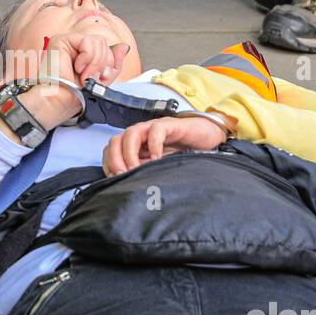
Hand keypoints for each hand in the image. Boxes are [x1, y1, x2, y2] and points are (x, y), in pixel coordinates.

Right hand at [18, 32, 129, 129]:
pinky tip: (77, 67)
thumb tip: (124, 46)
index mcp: (84, 53)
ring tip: (83, 74)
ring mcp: (68, 41)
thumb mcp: (103, 78)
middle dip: (101, 63)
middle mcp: (75, 45)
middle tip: (89, 77)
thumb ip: (114, 62)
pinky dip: (87, 58)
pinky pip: (87, 42)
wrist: (62, 100)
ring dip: (94, 62)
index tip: (99, 77)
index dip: (108, 63)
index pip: (106, 47)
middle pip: (102, 42)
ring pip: (97, 41)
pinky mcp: (60, 40)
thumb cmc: (76, 93)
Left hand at [102, 115, 229, 176]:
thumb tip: (128, 189)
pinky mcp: (169, 125)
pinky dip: (153, 145)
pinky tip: (157, 159)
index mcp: (134, 144)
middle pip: (116, 140)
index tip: (114, 180)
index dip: (109, 164)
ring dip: (129, 153)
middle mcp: (140, 134)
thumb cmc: (182, 151)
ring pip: (131, 133)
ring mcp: (153, 128)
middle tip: (123, 176)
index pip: (111, 150)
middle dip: (115, 159)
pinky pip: (156, 130)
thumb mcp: (158, 166)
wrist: (206, 137)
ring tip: (137, 169)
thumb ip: (143, 172)